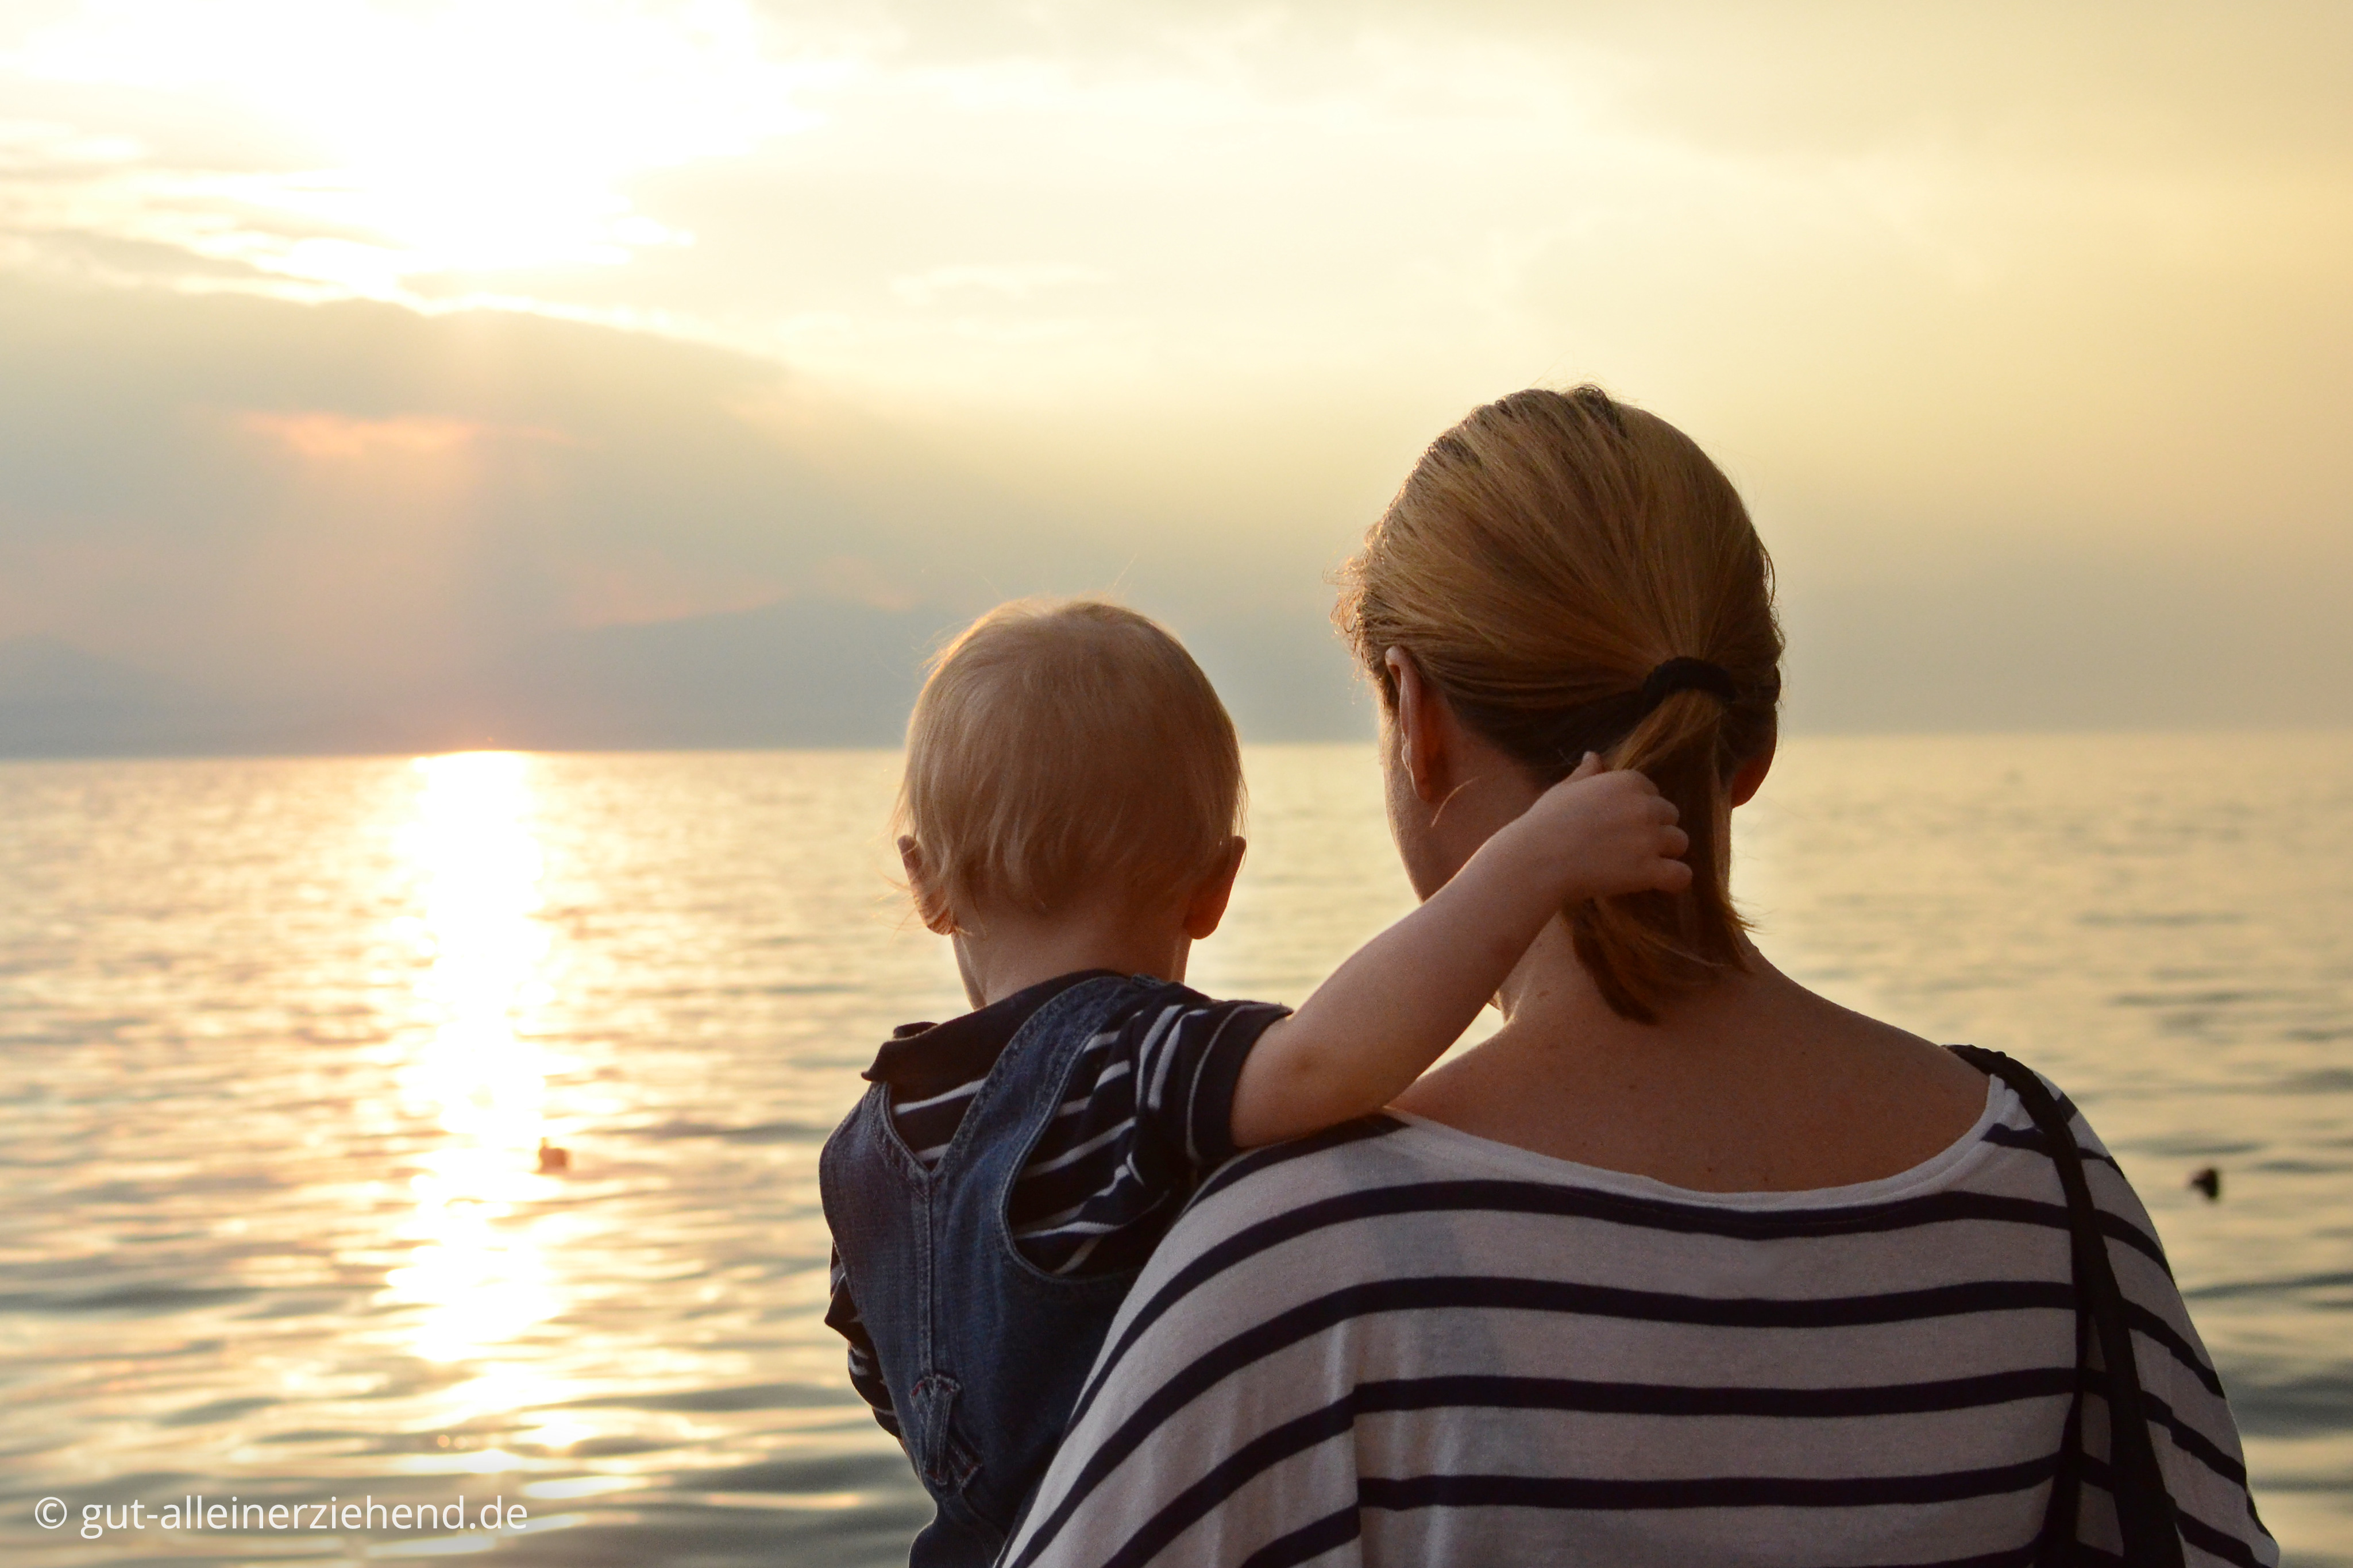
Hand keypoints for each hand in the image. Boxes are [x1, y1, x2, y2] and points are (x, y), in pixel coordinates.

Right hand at [1513, 753, 1691, 898]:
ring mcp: (1650, 838)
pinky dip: (1674, 880)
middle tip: (1628, 847)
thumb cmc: (1545, 823)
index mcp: (1628, 782)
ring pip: (1680, 843)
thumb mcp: (1565, 789)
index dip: (1638, 810)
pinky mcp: (1650, 870)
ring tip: (1641, 866)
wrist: (1537, 859)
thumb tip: (1594, 756)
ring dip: (1665, 853)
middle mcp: (1645, 806)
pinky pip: (1682, 875)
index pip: (1653, 793)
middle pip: (1671, 816)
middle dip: (1655, 830)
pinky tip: (1658, 883)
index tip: (1619, 824)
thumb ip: (1586, 773)